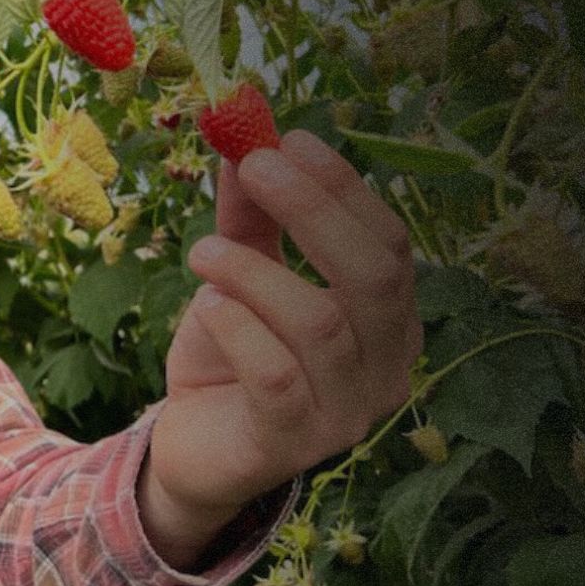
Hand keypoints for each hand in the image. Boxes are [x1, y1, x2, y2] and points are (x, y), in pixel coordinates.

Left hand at [140, 129, 422, 564]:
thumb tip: (243, 142)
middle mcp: (386, 368)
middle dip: (314, 210)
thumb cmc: (232, 353)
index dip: (342, 187)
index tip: (288, 138)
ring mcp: (346, 414)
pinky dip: (239, 330)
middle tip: (255, 167)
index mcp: (389, 320)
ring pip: (320, 325)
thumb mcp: (242, 275)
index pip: (389, 243)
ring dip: (253, 272)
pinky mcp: (291, 446)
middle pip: (376, 277)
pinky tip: (208, 307)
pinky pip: (277, 378)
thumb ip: (249, 217)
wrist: (195, 447)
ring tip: (202, 251)